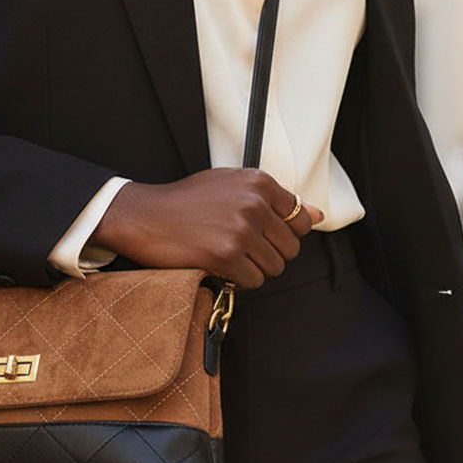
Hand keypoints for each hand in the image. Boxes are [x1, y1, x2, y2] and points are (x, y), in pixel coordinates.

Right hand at [91, 169, 323, 289]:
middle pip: (291, 247)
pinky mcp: (227, 255)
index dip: (283, 232)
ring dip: (254, 268)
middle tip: (240, 247)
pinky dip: (239, 280)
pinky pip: (254, 281)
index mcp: (258, 182)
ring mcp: (241, 229)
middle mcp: (253, 203)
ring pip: (275, 267)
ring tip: (228, 255)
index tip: (261, 234)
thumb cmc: (186, 201)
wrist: (145, 216)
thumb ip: (274, 199)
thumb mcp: (230, 185)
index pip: (301, 218)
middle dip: (269, 253)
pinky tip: (219, 265)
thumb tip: (318, 214)